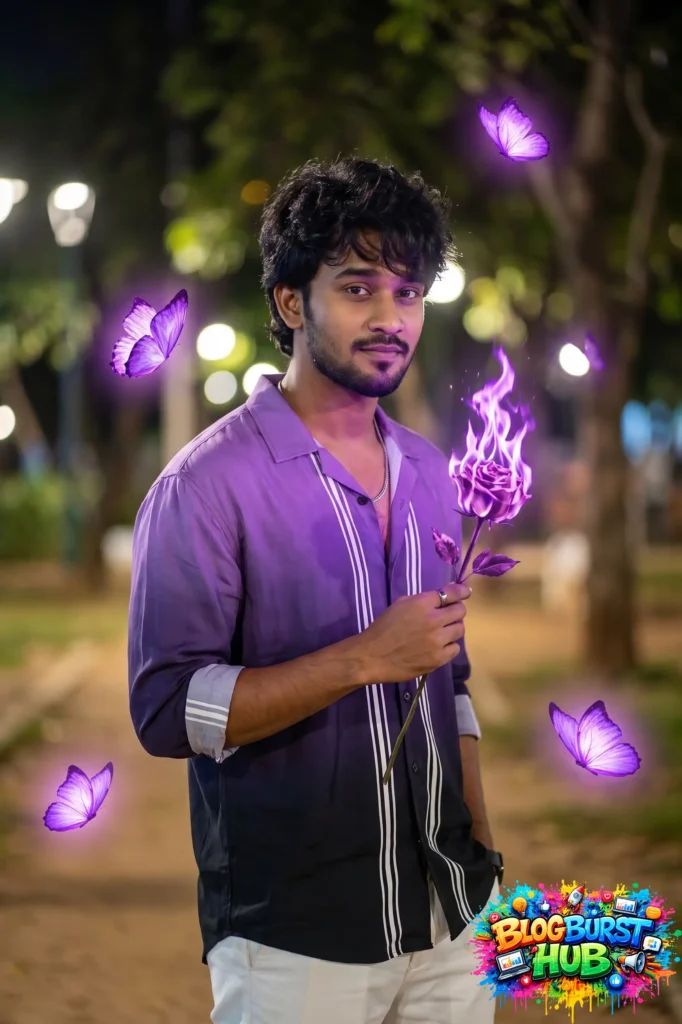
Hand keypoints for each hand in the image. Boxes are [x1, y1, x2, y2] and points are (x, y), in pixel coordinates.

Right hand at [357, 582, 471, 684]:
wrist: (372, 656)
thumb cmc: (383, 628)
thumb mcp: (400, 605)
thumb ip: (422, 600)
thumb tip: (441, 598)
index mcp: (422, 604)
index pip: (451, 593)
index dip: (462, 591)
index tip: (466, 592)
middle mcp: (434, 620)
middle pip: (460, 611)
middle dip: (456, 611)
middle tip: (449, 616)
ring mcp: (438, 641)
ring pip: (460, 630)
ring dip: (453, 629)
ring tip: (442, 633)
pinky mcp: (438, 658)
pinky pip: (455, 649)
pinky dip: (449, 646)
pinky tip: (438, 647)